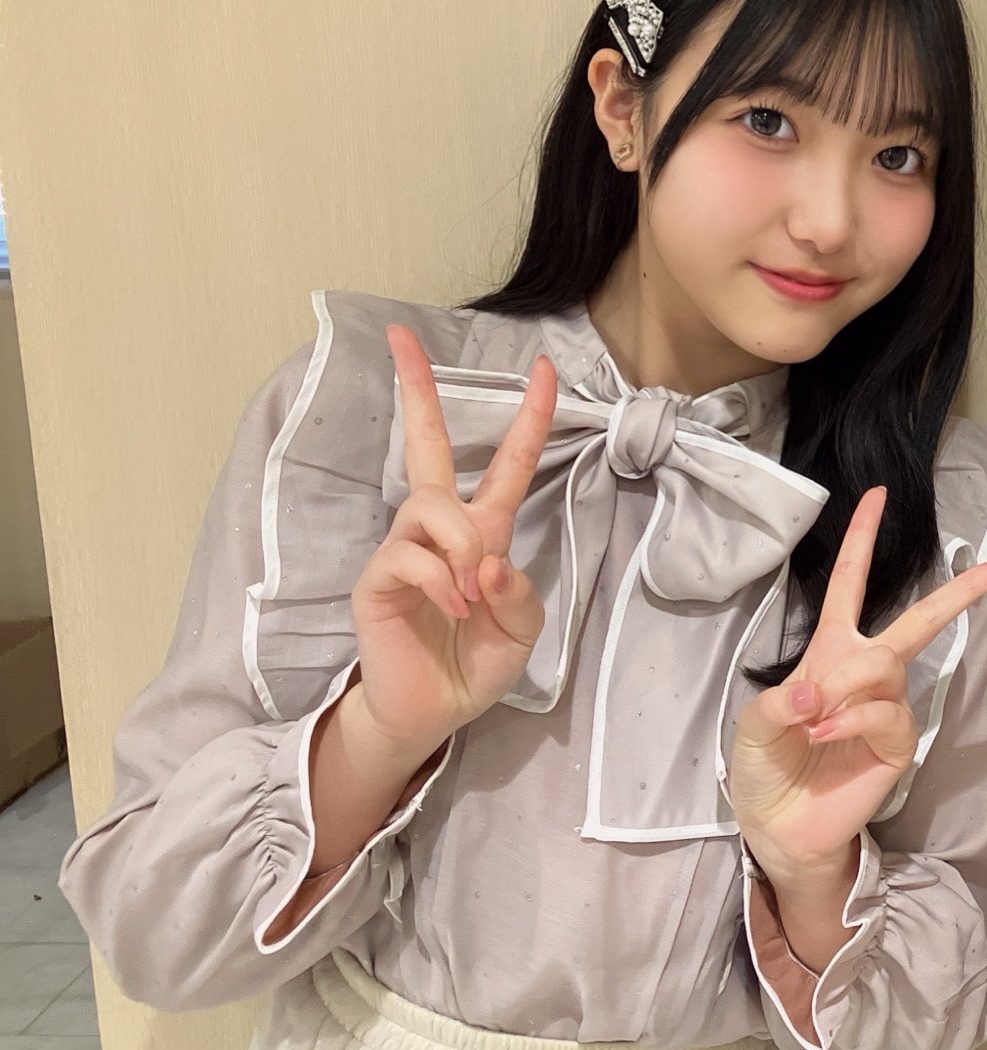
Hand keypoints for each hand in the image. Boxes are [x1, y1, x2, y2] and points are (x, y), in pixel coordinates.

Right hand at [348, 325, 558, 757]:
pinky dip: (438, 580)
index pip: (511, 463)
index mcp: (484, 532)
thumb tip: (487, 560)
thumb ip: (519, 593)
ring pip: (431, 507)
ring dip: (459, 545)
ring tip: (469, 594)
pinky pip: (407, 557)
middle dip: (418, 390)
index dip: (530, 416)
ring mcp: (404, 550)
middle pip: (427, 445)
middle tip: (402, 338)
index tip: (545, 367)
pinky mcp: (377, 580)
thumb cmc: (475, 663)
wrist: (434, 711)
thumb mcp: (521, 629)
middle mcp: (441, 530)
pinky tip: (452, 608)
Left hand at [730, 486, 986, 879]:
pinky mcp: (898, 744)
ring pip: (887, 666)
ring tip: (816, 719)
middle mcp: (867, 670)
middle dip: (968, 587)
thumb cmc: (766, 765)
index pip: (850, 583)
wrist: (777, 823)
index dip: (861, 539)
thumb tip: (823, 694)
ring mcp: (887, 706)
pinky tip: (828, 732)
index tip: (880, 495)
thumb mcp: (755, 722)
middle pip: (923, 618)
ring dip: (848, 685)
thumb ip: (782, 699)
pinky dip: (854, 717)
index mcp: (831, 649)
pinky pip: (888, 712)